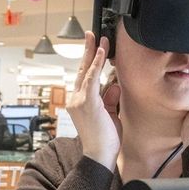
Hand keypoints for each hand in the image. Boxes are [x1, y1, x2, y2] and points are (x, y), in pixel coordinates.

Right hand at [67, 31, 120, 171]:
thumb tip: (113, 85)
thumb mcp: (109, 114)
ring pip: (86, 71)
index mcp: (79, 102)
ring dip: (94, 53)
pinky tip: (102, 53)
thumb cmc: (105, 139)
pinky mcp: (87, 102)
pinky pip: (92, 78)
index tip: (95, 48)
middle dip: (88, 50)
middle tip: (92, 34)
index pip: (84, 77)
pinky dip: (97, 64)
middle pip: (81, 70)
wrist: (100, 155)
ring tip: (101, 39)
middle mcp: (75, 99)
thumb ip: (109, 99)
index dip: (90, 61)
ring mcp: (79, 100)